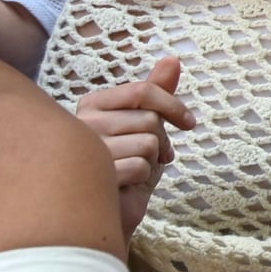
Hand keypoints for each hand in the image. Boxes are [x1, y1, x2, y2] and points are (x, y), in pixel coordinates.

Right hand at [75, 56, 195, 236]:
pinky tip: (125, 185)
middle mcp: (81, 122)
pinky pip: (141, 167)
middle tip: (149, 158)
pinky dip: (143, 179)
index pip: (144, 91)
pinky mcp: (91, 173)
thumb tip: (173, 59)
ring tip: (133, 171)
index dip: (174, 106)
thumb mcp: (146, 127)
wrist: (110, 212)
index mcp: (92, 104)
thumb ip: (156, 93)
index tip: (189, 124)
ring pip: (148, 143)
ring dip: (151, 162)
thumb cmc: (129, 166)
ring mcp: (83, 148)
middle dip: (161, 142)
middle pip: (150, 120)